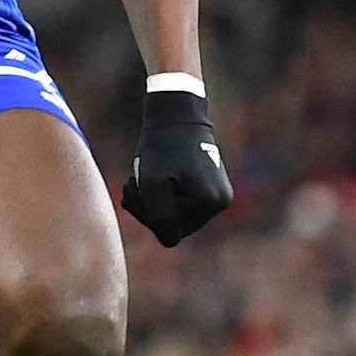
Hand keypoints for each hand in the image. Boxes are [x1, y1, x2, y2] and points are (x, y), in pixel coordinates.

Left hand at [122, 88, 231, 245]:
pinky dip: (163, 193)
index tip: (138, 189)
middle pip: (175, 227)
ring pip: (176, 216)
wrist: (176, 115)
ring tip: (143, 176)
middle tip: (135, 182)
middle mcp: (220, 203)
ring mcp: (218, 196)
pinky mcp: (211, 188)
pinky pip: (182, 204)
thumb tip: (168, 240)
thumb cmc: (162, 147)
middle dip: (149, 208)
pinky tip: (155, 175)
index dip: (148, 216)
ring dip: (153, 200)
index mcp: (210, 203)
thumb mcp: (152, 184)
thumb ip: (159, 217)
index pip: (170, 234)